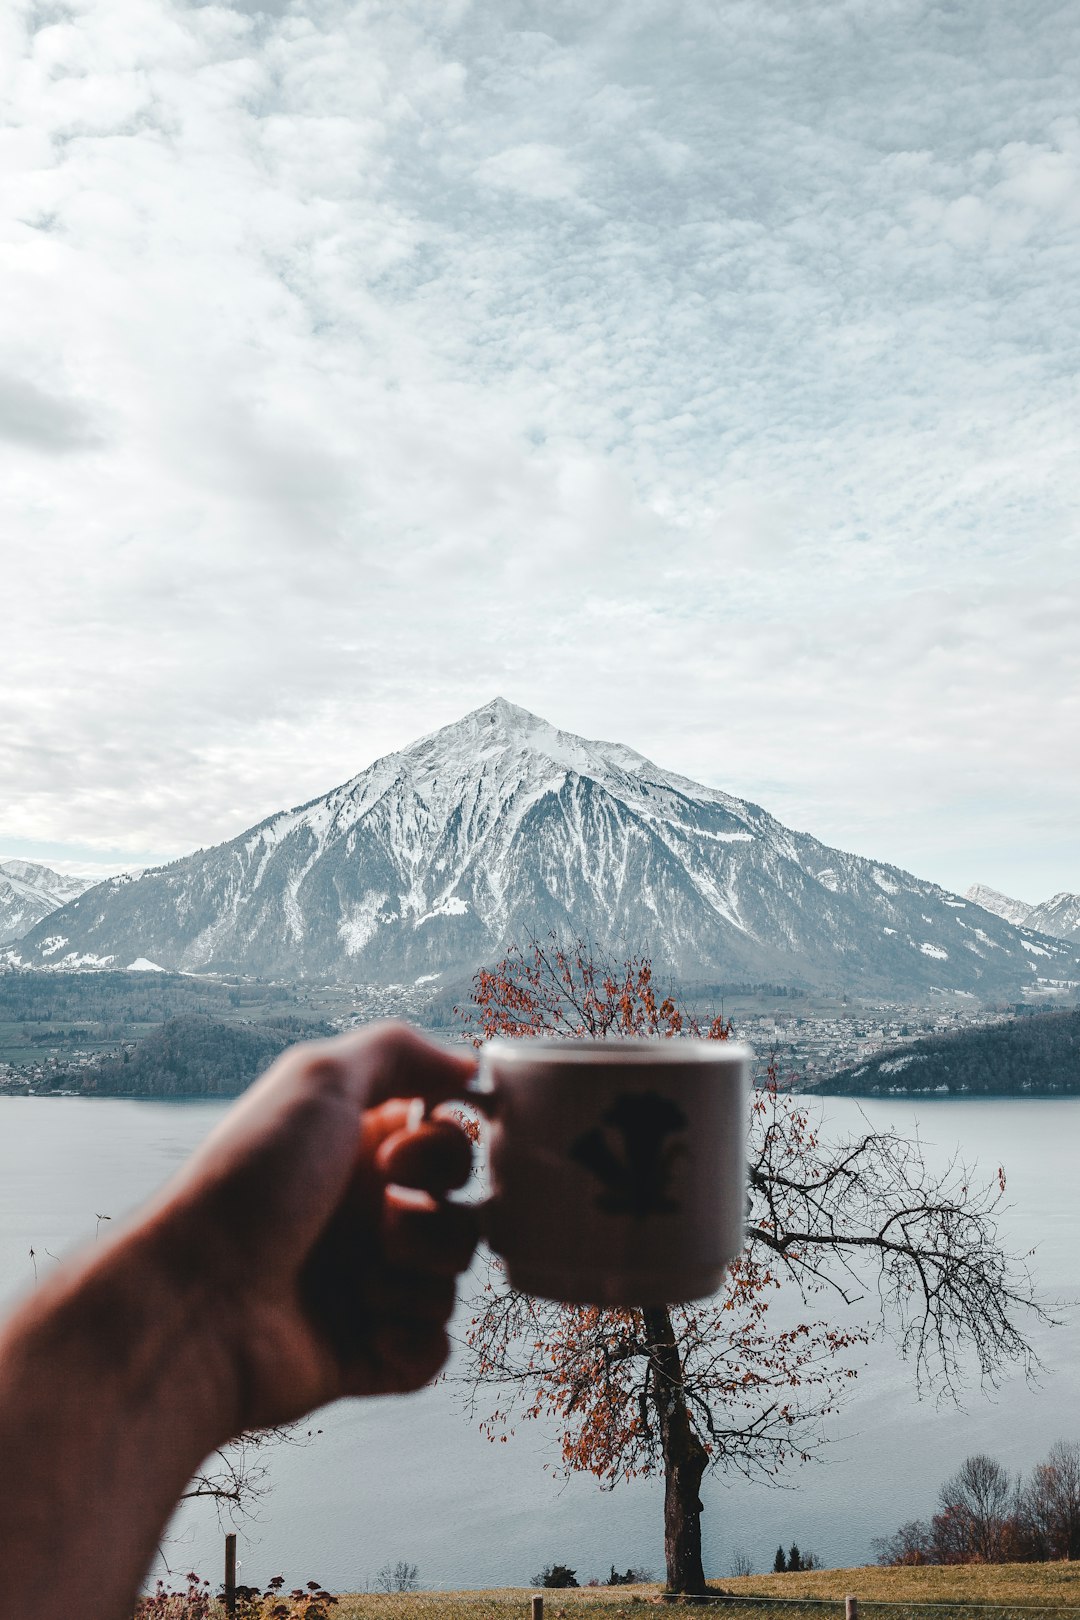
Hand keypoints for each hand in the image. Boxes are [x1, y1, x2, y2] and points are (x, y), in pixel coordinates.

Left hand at [133, 1021, 478, 1437]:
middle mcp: (362, 1217)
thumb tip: (467, 1065)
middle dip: (435, 1217)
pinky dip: (411, 1340)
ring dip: (418, 1275)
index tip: (395, 1157)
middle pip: (462, 1212)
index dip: (443, 1150)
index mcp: (355, 1155)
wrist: (192, 1304)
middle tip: (379, 1220)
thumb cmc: (248, 1184)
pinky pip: (434, 1349)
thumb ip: (398, 1050)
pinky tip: (365, 1331)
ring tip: (359, 1281)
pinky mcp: (366, 1354)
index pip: (448, 1143)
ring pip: (452, 1279)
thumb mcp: (316, 1079)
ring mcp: (365, 1287)